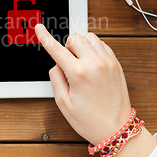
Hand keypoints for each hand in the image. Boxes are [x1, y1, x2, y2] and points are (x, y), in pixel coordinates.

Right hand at [35, 25, 156, 156]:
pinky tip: (91, 63)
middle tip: (68, 64)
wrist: (117, 129)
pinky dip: (93, 49)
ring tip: (80, 63)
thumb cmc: (90, 120)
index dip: (45, 37)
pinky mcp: (116, 64)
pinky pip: (102, 44)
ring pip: (89, 37)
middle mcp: (95, 64)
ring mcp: (108, 62)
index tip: (39, 28)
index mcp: (79, 73)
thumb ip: (56, 78)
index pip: (56, 49)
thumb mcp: (63, 103)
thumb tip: (57, 63)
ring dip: (81, 46)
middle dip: (67, 47)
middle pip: (74, 38)